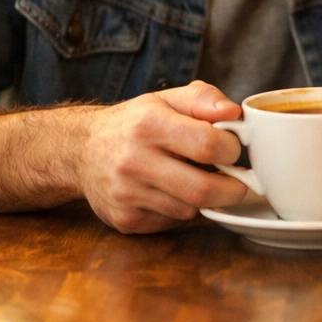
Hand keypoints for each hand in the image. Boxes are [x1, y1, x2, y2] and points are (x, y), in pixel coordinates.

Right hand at [76, 80, 249, 233]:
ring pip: (189, 209)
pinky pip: (172, 222)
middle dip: (232, 188)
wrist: (82, 151)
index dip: (231, 148)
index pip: (207, 144)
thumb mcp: (167, 98)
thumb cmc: (135, 122)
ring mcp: (126, 194)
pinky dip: (184, 210)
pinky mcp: (124, 220)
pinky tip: (178, 193)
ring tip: (204, 179)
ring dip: (207, 199)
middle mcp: (133, 161)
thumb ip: (204, 99)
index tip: (233, 148)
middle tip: (239, 180)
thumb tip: (233, 113)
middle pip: (202, 188)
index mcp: (149, 124)